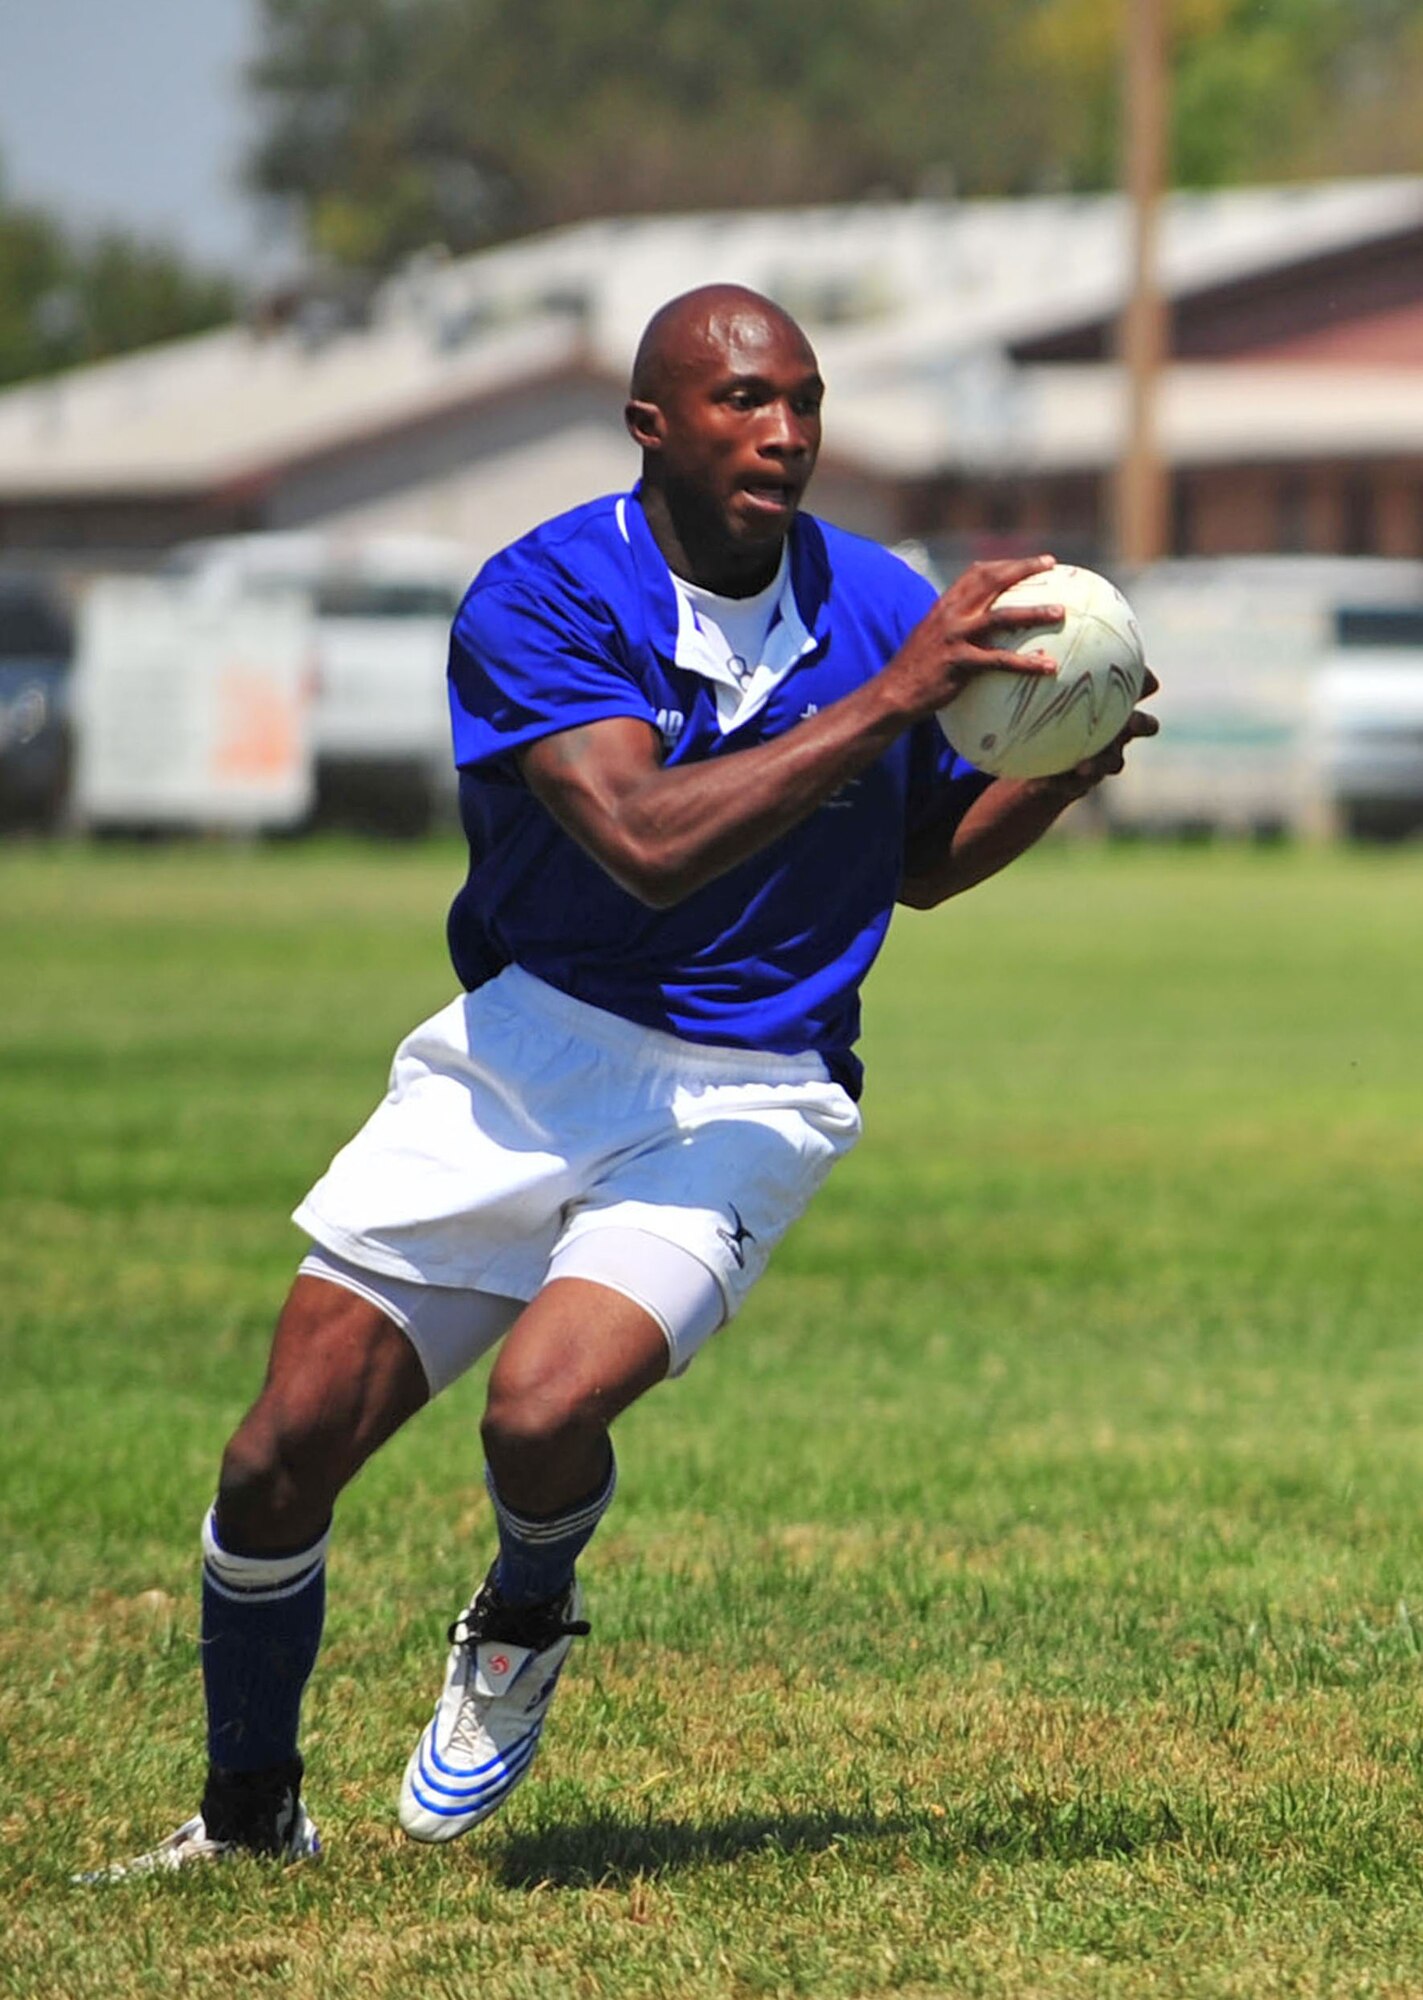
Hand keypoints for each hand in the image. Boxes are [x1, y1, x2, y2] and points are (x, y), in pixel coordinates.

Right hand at [884, 555, 1062, 718]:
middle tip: (1051, 564)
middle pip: (992, 581)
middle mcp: (951, 614)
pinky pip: (999, 661)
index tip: (1034, 562)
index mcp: (945, 605)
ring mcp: (955, 637)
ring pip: (1001, 617)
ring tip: (1060, 613)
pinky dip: (1026, 663)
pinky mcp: (959, 663)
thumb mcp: (933, 638)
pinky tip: (1048, 667)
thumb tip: (984, 630)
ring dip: (1033, 612)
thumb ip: (955, 627)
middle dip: (1023, 569)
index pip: (977, 572)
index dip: (1007, 564)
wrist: (893, 693)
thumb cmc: (917, 670)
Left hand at [1031, 668, 1161, 801]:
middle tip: (1129, 722)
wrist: (1044, 751)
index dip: (1146, 681)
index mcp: (1116, 700)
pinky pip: (1081, 782)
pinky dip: (1066, 781)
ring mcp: (1107, 755)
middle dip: (1140, 723)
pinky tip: (1048, 780)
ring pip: (1115, 760)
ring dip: (1101, 761)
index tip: (1142, 677)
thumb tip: (1028, 638)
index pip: (1141, 686)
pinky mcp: (1087, 779)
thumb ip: (1046, 663)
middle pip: (1144, 725)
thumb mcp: (1046, 684)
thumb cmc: (1049, 706)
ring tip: (1085, 765)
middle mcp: (1119, 728)